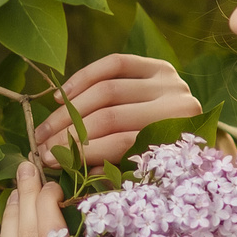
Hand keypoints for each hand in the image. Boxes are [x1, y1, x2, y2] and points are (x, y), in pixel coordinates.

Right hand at [31, 54, 202, 168]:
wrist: (194, 133)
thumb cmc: (164, 162)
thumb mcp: (142, 173)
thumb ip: (113, 171)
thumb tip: (71, 166)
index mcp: (177, 139)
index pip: (121, 143)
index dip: (82, 152)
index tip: (50, 161)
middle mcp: (178, 105)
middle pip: (111, 115)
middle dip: (69, 132)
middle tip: (41, 145)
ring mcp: (170, 81)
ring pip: (107, 89)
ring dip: (69, 109)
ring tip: (45, 127)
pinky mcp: (160, 65)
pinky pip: (114, 63)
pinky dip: (83, 78)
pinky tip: (62, 96)